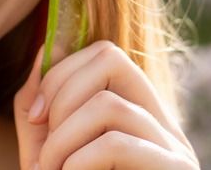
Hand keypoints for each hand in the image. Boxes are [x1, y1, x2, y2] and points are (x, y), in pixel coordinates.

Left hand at [14, 40, 198, 168]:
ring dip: (61, 142)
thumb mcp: (48, 150)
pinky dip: (77, 163)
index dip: (59, 73)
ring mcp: (175, 148)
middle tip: (42, 150)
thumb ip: (41, 106)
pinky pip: (116, 145)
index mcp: (136, 110)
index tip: (35, 117)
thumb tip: (43, 52)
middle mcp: (163, 122)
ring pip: (109, 107)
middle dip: (60, 98)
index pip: (104, 53)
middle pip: (111, 59)